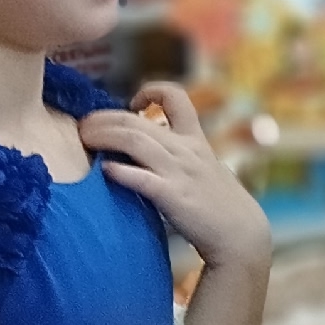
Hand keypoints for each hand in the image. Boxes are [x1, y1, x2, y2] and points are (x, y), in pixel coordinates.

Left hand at [77, 83, 270, 273]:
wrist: (240, 233)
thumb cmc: (218, 203)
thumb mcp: (202, 168)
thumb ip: (178, 154)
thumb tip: (145, 148)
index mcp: (194, 139)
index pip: (175, 97)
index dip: (150, 91)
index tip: (132, 103)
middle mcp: (185, 150)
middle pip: (136, 121)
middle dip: (104, 118)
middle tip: (83, 125)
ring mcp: (179, 172)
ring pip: (135, 142)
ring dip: (104, 137)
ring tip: (84, 139)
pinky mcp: (174, 197)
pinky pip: (143, 180)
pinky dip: (122, 172)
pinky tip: (105, 171)